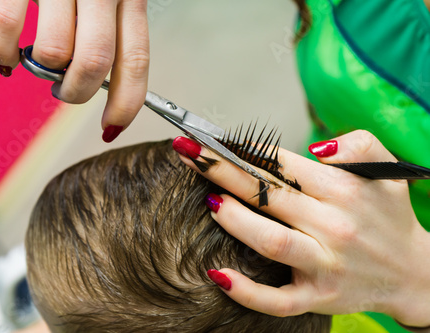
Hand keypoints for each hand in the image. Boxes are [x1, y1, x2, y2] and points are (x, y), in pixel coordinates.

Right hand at [0, 0, 148, 141]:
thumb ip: (113, 35)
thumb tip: (107, 90)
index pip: (135, 61)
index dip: (125, 103)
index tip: (110, 127)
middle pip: (95, 63)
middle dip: (77, 92)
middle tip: (65, 90)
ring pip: (53, 51)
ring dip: (43, 71)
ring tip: (40, 62)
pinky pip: (7, 26)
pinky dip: (3, 53)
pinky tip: (7, 57)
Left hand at [172, 130, 429, 328]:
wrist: (414, 273)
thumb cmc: (389, 216)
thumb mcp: (387, 170)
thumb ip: (358, 143)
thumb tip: (315, 148)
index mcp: (343, 190)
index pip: (282, 163)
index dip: (244, 148)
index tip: (213, 139)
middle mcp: (333, 226)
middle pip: (268, 195)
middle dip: (223, 172)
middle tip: (189, 154)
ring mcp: (324, 265)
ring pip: (270, 241)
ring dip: (234, 220)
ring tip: (209, 201)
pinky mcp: (317, 297)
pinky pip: (276, 299)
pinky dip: (245, 290)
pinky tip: (216, 274)